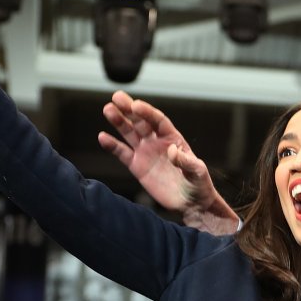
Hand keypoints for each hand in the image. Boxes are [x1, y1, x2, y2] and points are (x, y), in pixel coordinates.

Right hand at [98, 91, 240, 235]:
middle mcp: (158, 142)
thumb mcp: (197, 172)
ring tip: (108, 109)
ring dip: (119, 122)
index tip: (135, 105)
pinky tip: (102, 136)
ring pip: (130, 133)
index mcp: (173, 139)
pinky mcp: (137, 166)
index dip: (147, 112)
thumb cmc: (199, 184)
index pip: (158, 121)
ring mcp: (146, 152)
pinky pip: (122, 153)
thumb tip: (172, 151)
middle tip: (116, 97)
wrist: (191, 203)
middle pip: (141, 122)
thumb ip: (186, 161)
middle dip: (129, 109)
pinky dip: (112, 145)